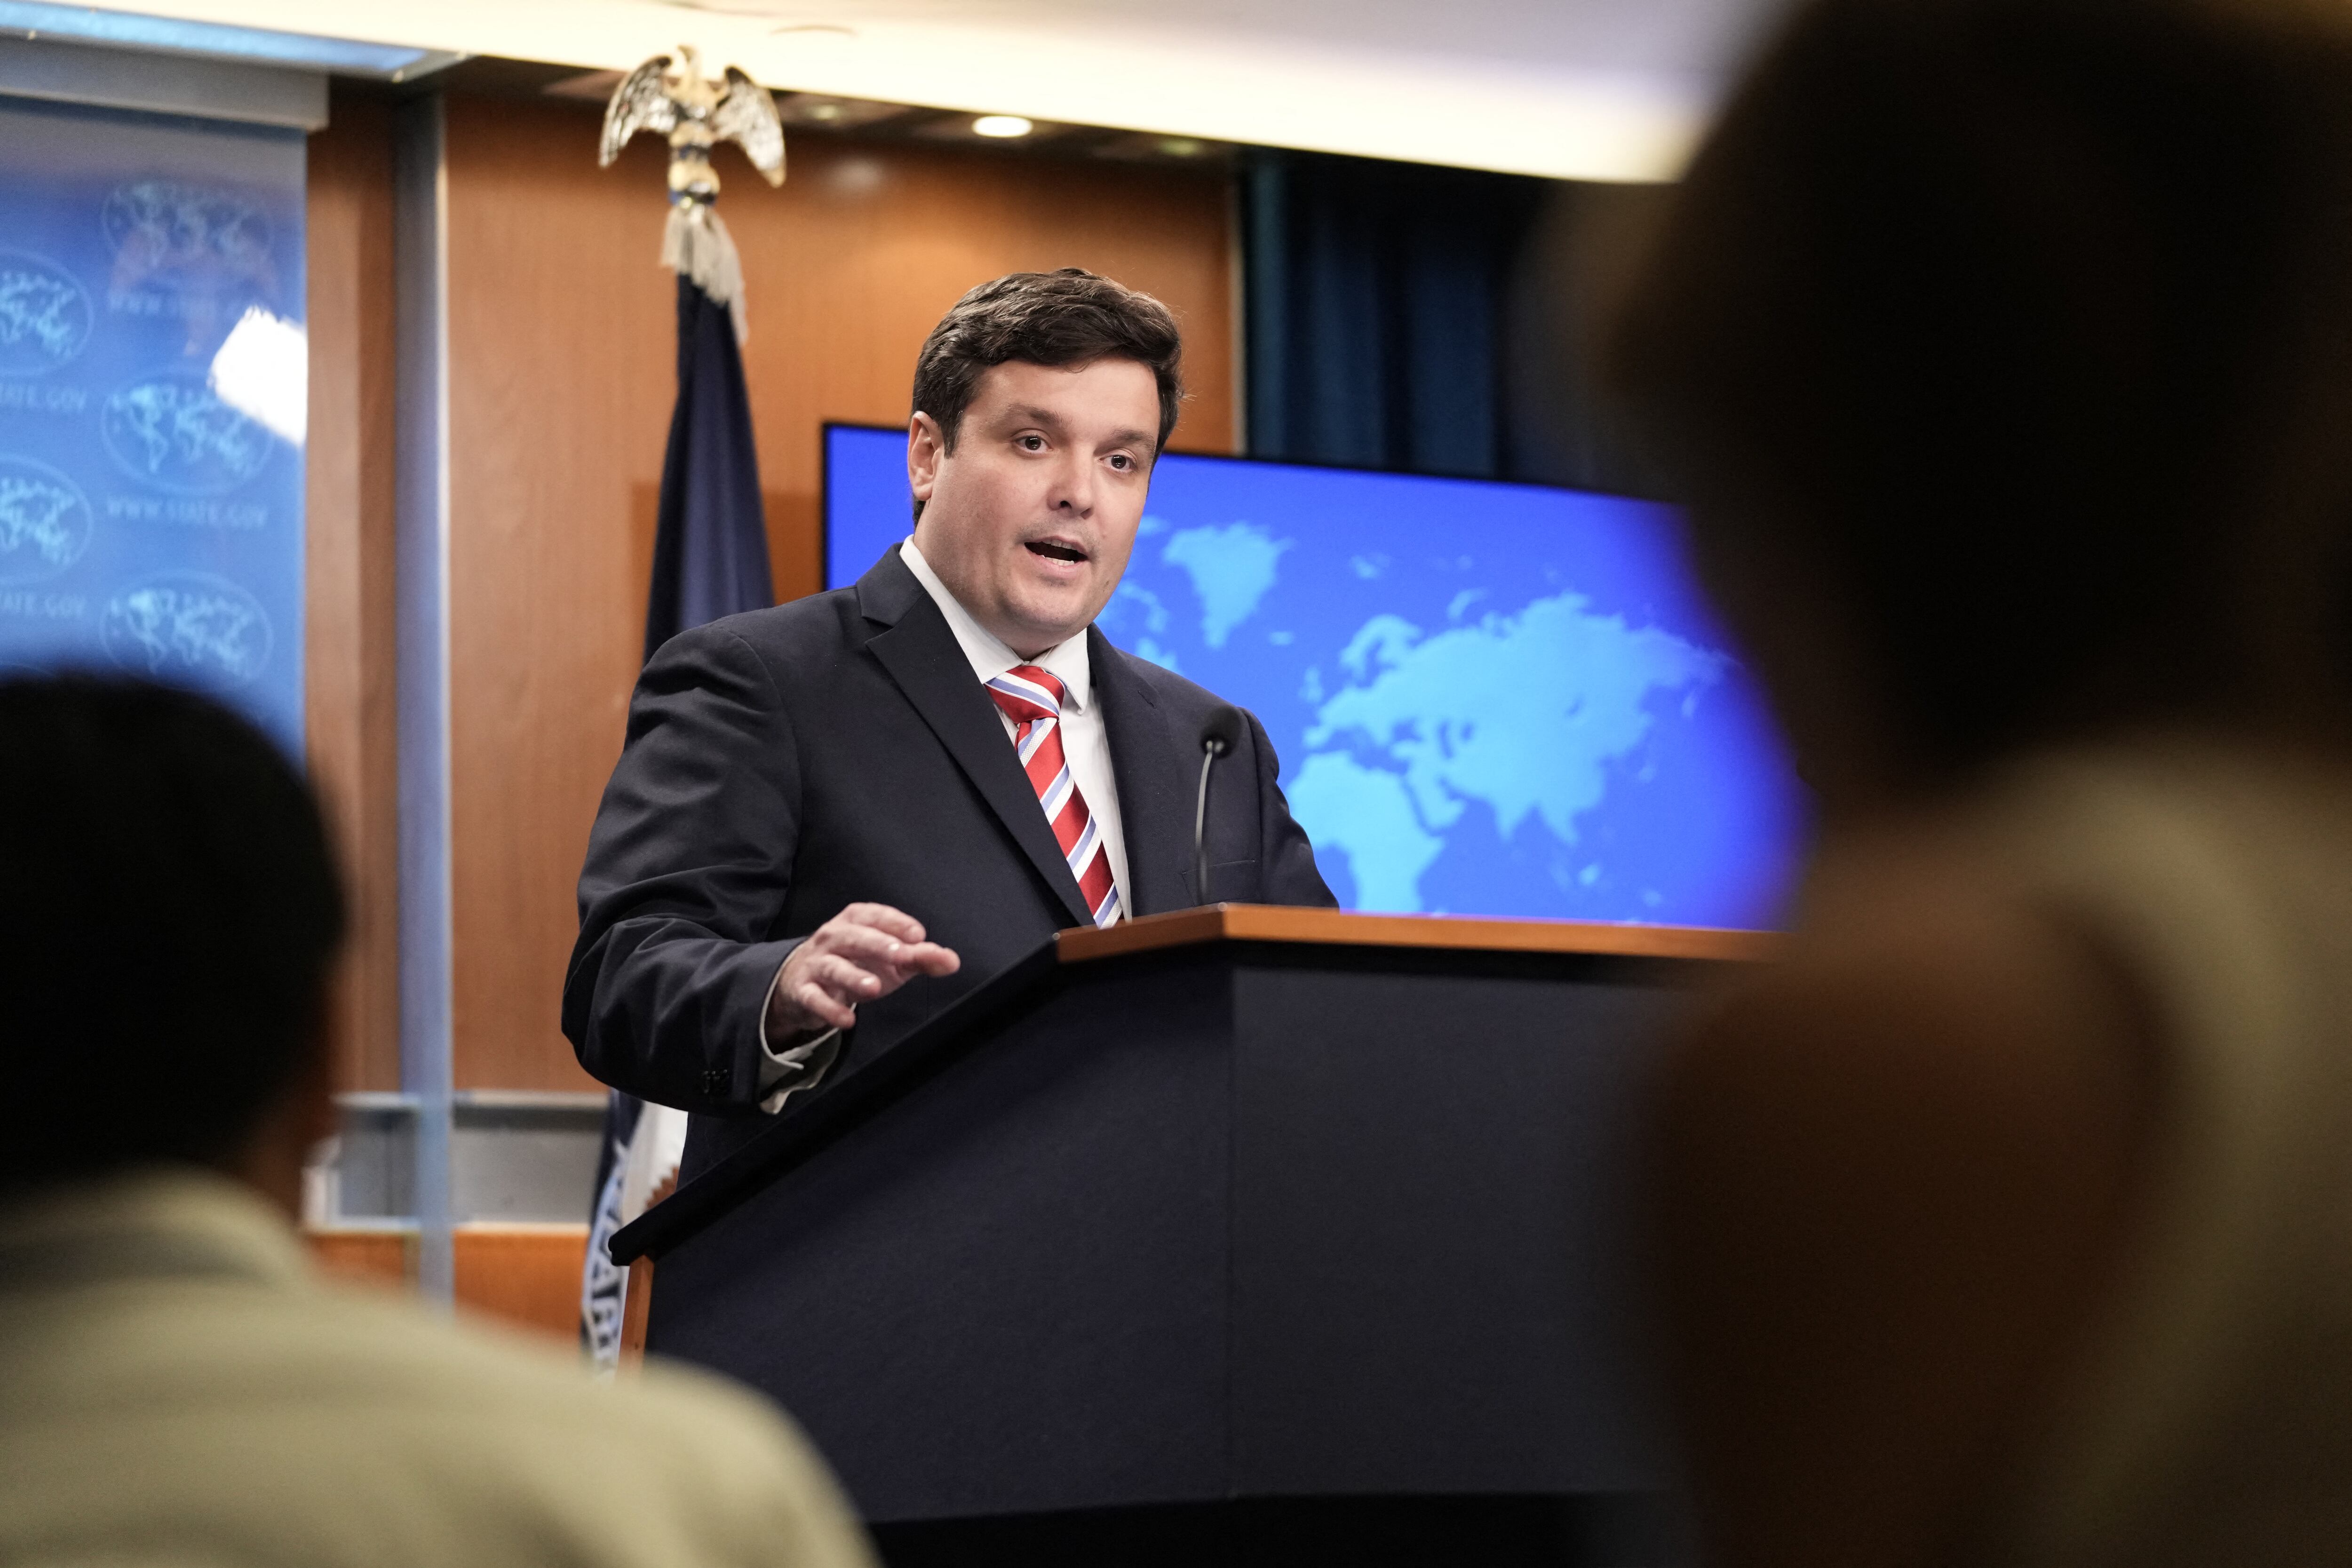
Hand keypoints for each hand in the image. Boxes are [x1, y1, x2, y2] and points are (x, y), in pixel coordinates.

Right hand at [766, 903, 959, 1040]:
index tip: (918, 935)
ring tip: (874, 988)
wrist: (803, 982)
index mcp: (855, 921)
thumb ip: (920, 957)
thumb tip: (951, 961)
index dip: (896, 923)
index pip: (875, 915)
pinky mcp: (804, 991)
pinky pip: (814, 998)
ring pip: (833, 967)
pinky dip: (830, 1009)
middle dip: (878, 944)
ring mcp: (816, 964)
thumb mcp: (890, 958)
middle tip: (901, 954)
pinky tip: (847, 1020)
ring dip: (853, 976)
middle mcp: (832, 937)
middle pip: (854, 937)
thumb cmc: (855, 962)